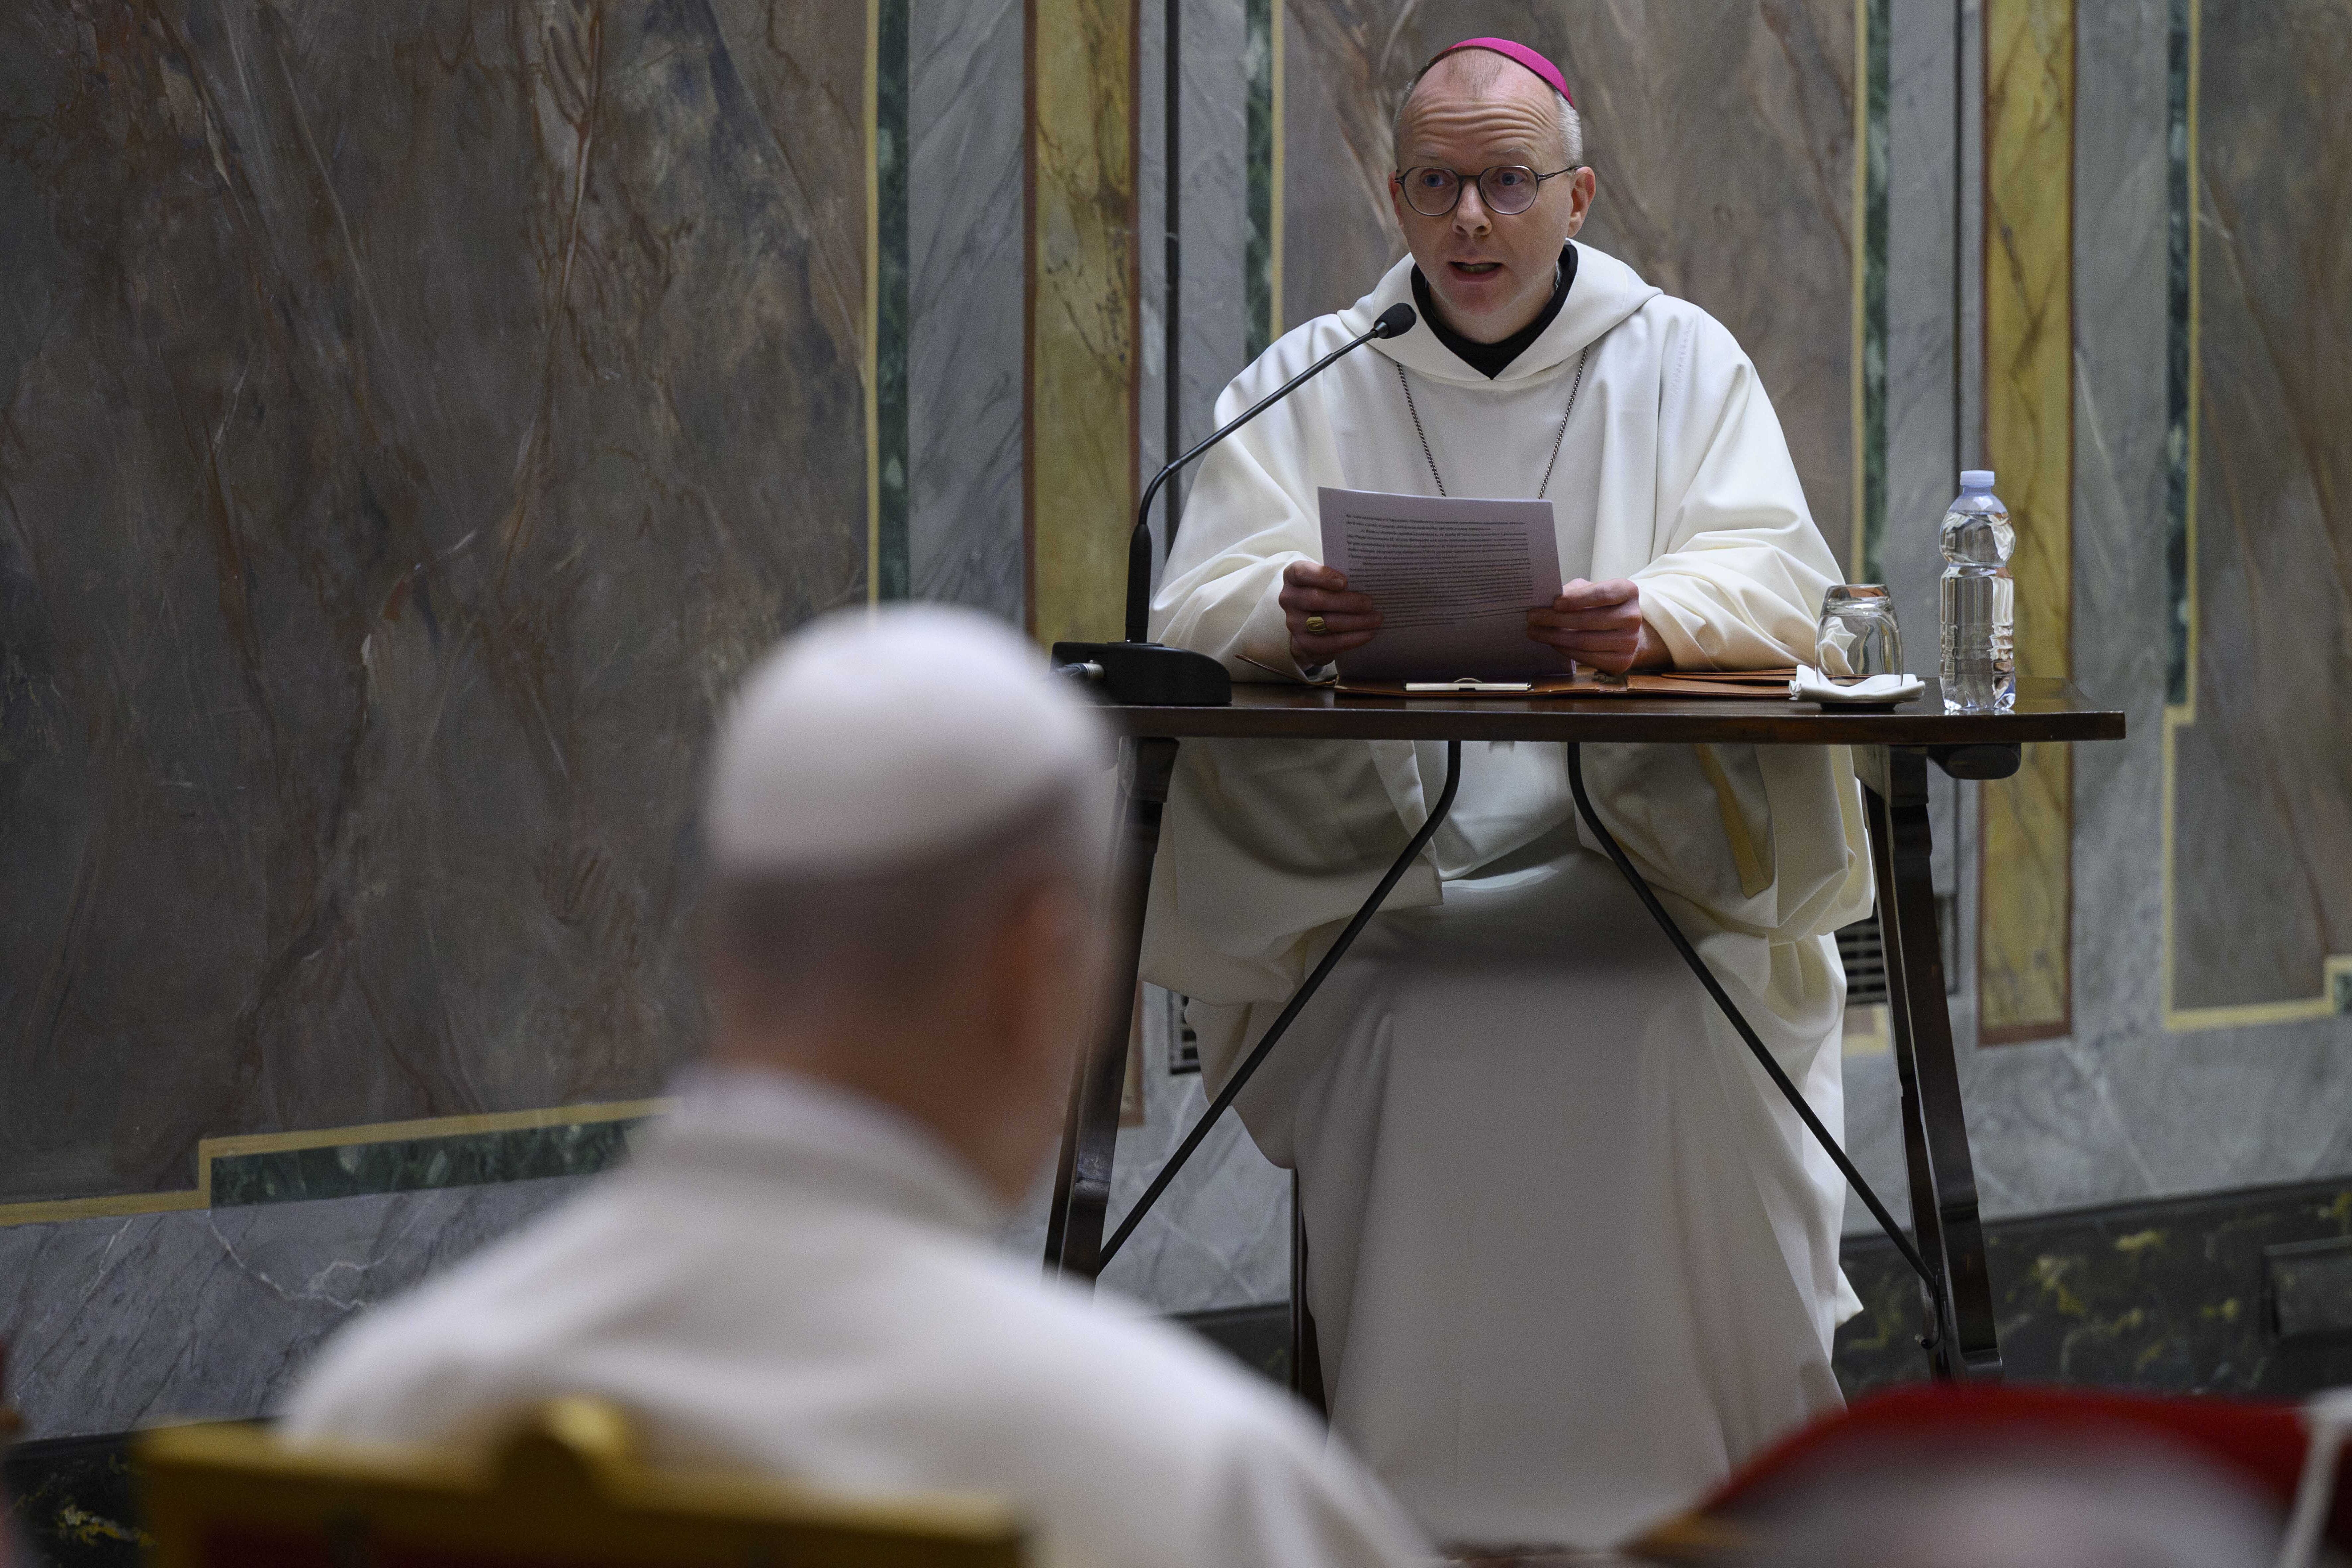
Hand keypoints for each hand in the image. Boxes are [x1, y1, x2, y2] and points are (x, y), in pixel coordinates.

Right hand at [1280, 560, 1379, 666]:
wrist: (1311, 619)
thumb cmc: (1325, 590)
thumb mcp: (1326, 578)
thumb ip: (1339, 576)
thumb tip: (1369, 580)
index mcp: (1293, 577)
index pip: (1300, 573)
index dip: (1322, 576)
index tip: (1345, 581)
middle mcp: (1289, 599)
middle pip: (1316, 600)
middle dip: (1347, 602)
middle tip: (1370, 603)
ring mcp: (1294, 623)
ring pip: (1326, 622)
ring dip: (1356, 621)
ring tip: (1376, 619)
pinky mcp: (1304, 643)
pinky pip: (1330, 643)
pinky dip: (1352, 639)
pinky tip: (1368, 634)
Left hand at [1526, 578, 1666, 674]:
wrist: (1623, 632)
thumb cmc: (1601, 606)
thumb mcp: (1590, 590)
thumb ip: (1573, 591)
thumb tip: (1545, 599)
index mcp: (1628, 592)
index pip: (1602, 594)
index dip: (1577, 599)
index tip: (1554, 603)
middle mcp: (1633, 617)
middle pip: (1589, 620)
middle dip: (1555, 619)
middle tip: (1532, 617)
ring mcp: (1629, 642)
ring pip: (1584, 641)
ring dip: (1554, 637)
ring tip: (1534, 632)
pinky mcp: (1621, 662)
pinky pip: (1586, 657)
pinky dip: (1565, 650)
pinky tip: (1552, 643)